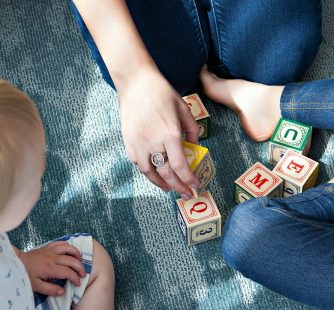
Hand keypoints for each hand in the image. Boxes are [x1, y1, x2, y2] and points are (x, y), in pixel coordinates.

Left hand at [20, 242, 85, 295]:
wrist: (17, 263)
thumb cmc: (26, 275)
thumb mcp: (36, 286)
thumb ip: (50, 289)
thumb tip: (63, 291)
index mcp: (50, 268)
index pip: (68, 273)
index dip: (75, 278)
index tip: (78, 283)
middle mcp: (53, 258)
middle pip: (72, 261)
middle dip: (80, 268)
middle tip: (83, 274)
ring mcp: (51, 251)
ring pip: (69, 248)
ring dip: (77, 254)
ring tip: (80, 260)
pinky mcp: (48, 247)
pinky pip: (61, 243)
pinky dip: (68, 246)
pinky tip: (71, 251)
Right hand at [117, 67, 199, 198]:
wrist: (135, 82)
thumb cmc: (162, 93)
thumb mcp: (184, 109)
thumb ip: (192, 130)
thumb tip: (195, 147)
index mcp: (170, 134)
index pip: (180, 166)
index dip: (188, 179)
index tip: (195, 186)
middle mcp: (153, 142)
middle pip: (167, 173)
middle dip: (179, 187)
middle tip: (186, 194)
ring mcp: (138, 143)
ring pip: (150, 173)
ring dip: (161, 184)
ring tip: (169, 188)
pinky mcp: (128, 142)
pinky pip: (138, 163)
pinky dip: (148, 172)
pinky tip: (155, 173)